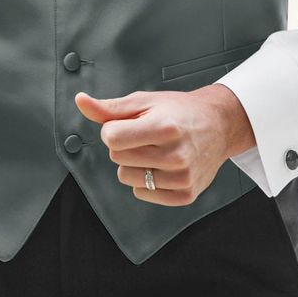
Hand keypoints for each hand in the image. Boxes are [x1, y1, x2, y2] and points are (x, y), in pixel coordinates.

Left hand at [74, 83, 255, 206]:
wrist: (218, 125)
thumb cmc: (177, 111)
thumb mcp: (144, 102)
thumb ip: (109, 107)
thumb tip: (79, 101)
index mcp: (164, 127)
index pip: (111, 138)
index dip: (113, 129)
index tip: (129, 123)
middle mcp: (175, 155)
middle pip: (117, 158)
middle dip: (124, 145)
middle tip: (147, 135)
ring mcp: (182, 178)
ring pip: (126, 178)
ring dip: (133, 164)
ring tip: (156, 150)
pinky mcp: (185, 195)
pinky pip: (142, 193)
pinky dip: (146, 181)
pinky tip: (163, 165)